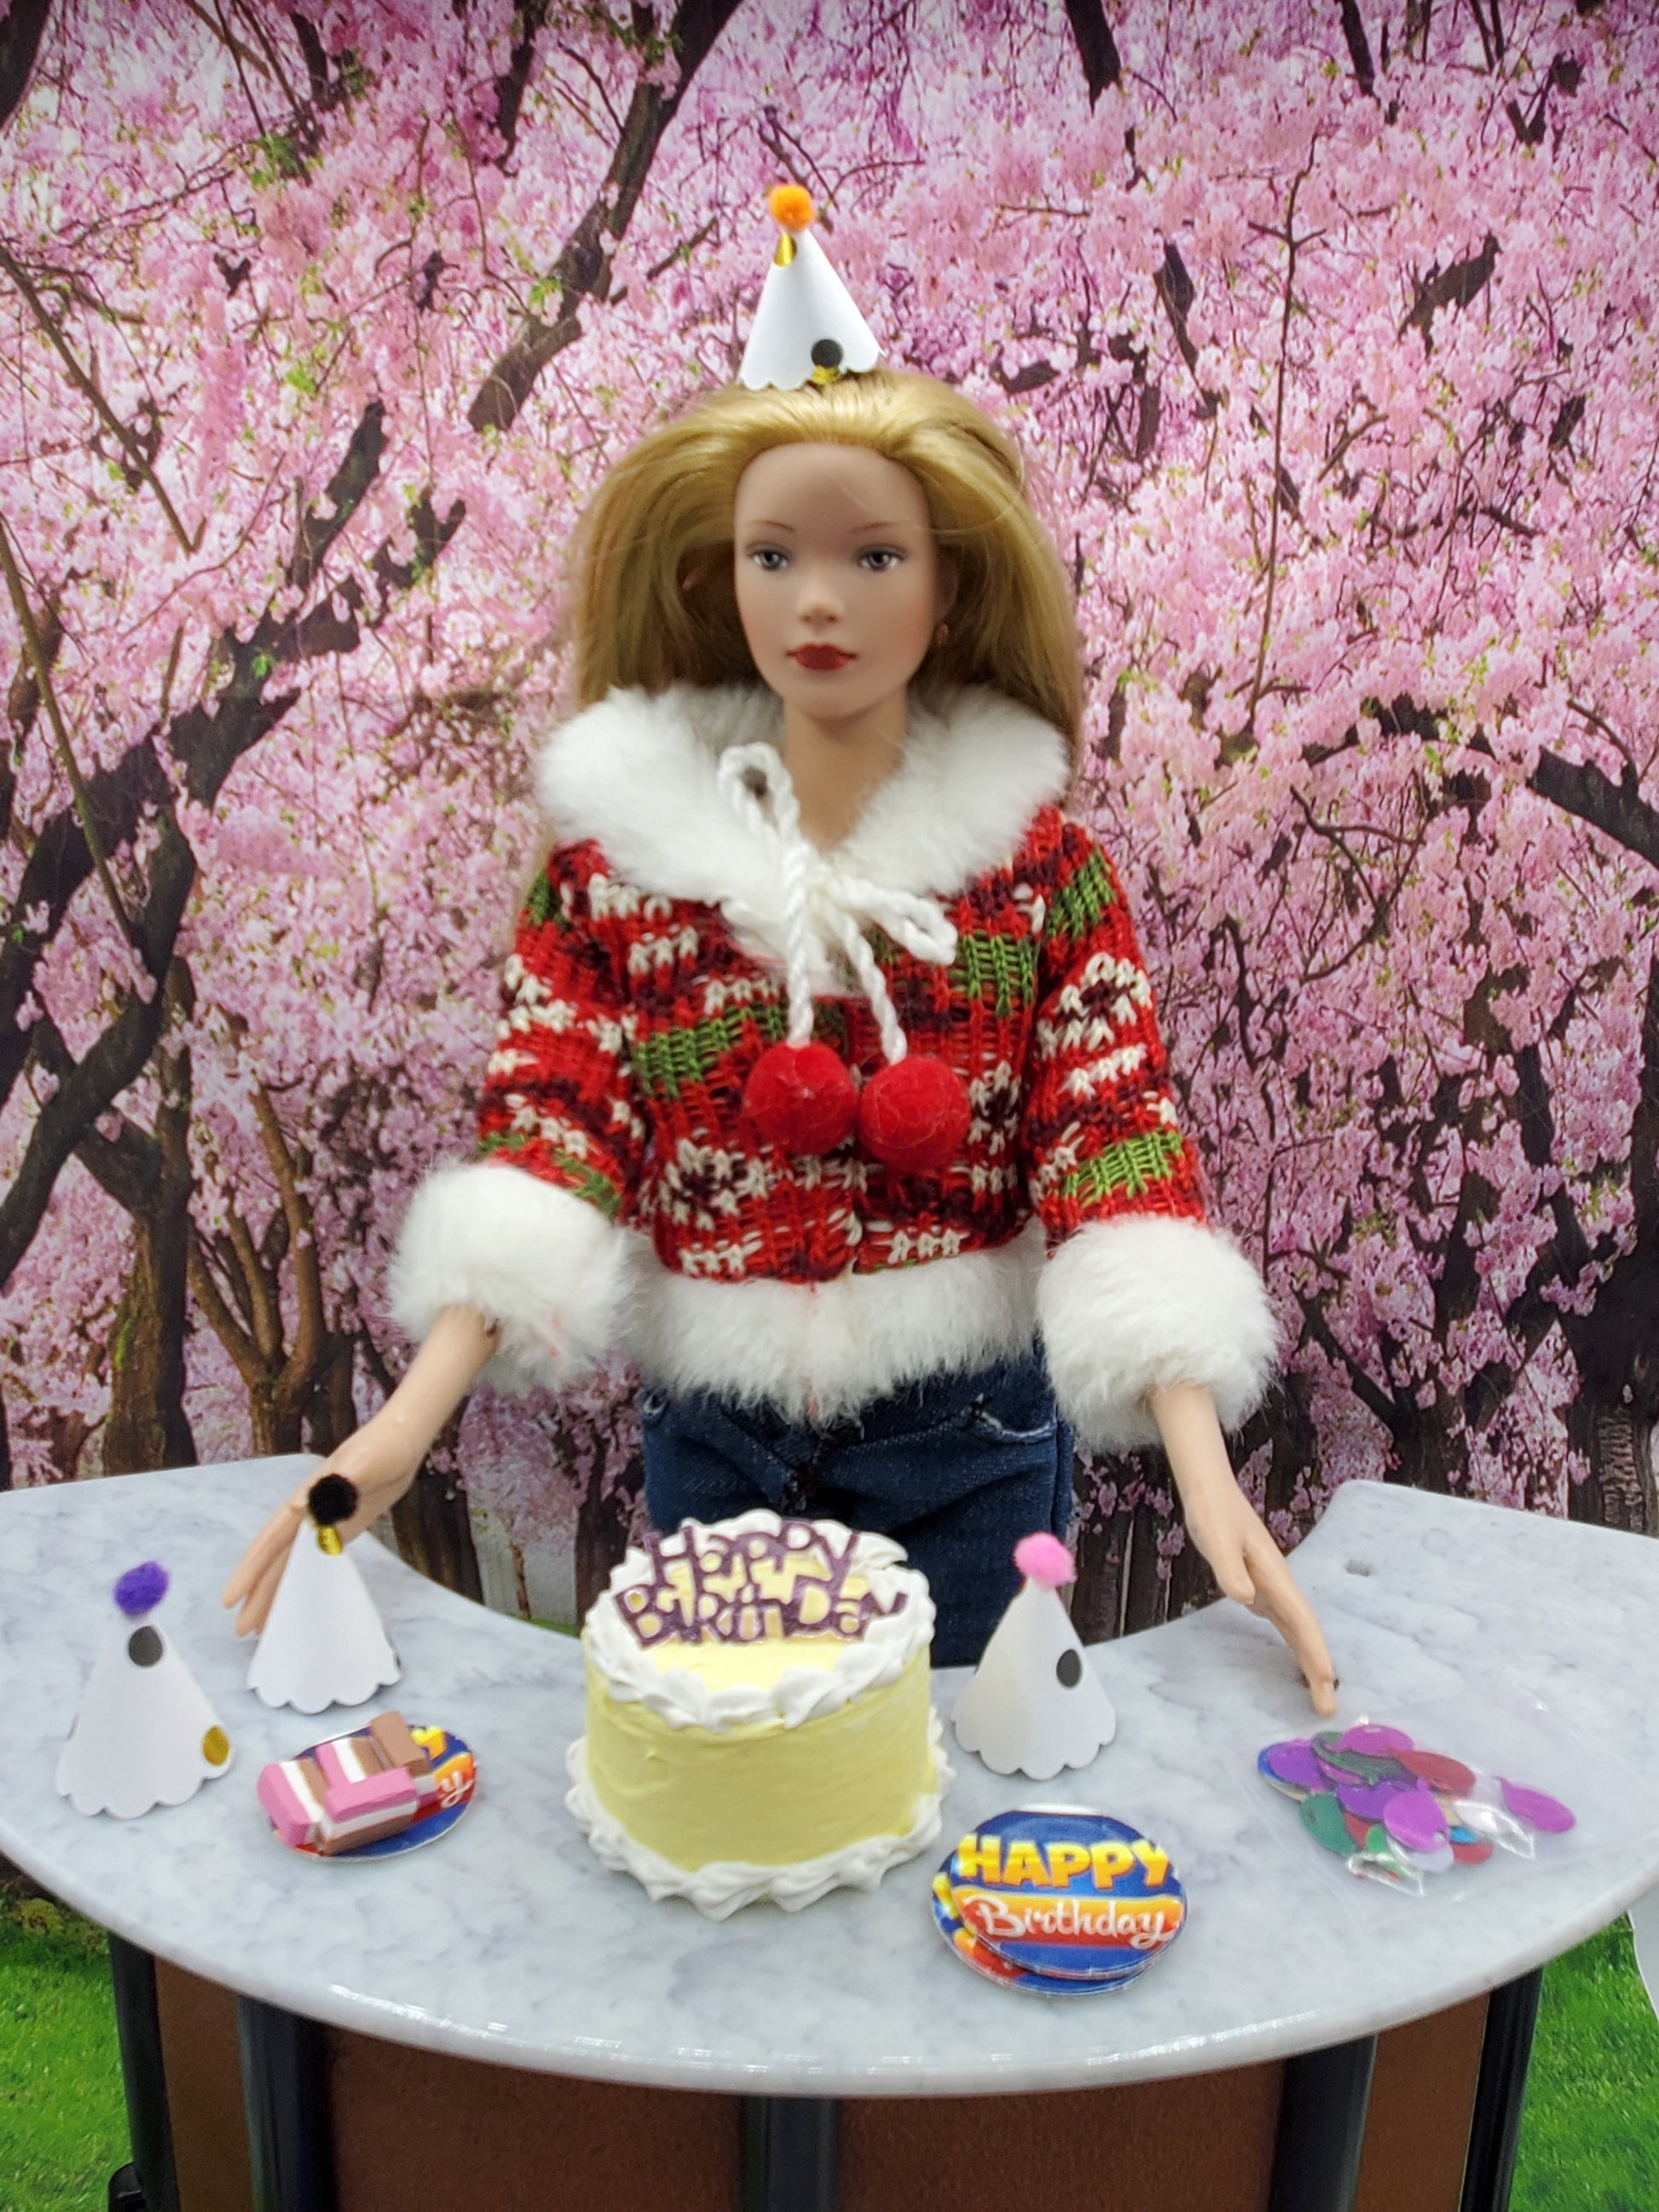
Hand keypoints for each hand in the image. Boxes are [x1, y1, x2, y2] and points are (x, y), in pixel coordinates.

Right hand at [219, 1409, 423, 1638]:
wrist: (403, 1439)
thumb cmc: (381, 1447)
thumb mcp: (360, 1464)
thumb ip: (333, 1485)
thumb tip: (298, 1505)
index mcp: (305, 1501)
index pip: (270, 1542)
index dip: (250, 1571)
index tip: (231, 1598)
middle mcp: (308, 1514)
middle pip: (276, 1561)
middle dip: (257, 1594)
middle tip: (240, 1631)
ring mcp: (324, 1521)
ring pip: (293, 1564)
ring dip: (277, 1593)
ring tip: (261, 1626)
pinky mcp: (343, 1526)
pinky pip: (317, 1559)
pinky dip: (306, 1580)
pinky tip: (299, 1598)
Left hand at [1177, 1472, 1337, 1716]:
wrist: (1211, 1492)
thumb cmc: (1214, 1513)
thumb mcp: (1217, 1538)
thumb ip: (1229, 1569)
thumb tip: (1248, 1600)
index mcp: (1274, 1576)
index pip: (1301, 1621)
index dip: (1314, 1652)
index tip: (1326, 1681)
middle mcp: (1278, 1584)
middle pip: (1304, 1631)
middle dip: (1317, 1668)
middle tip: (1326, 1707)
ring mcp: (1271, 1585)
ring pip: (1296, 1628)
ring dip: (1307, 1658)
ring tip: (1318, 1691)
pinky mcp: (1259, 1585)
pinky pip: (1283, 1621)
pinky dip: (1293, 1642)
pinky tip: (1294, 1657)